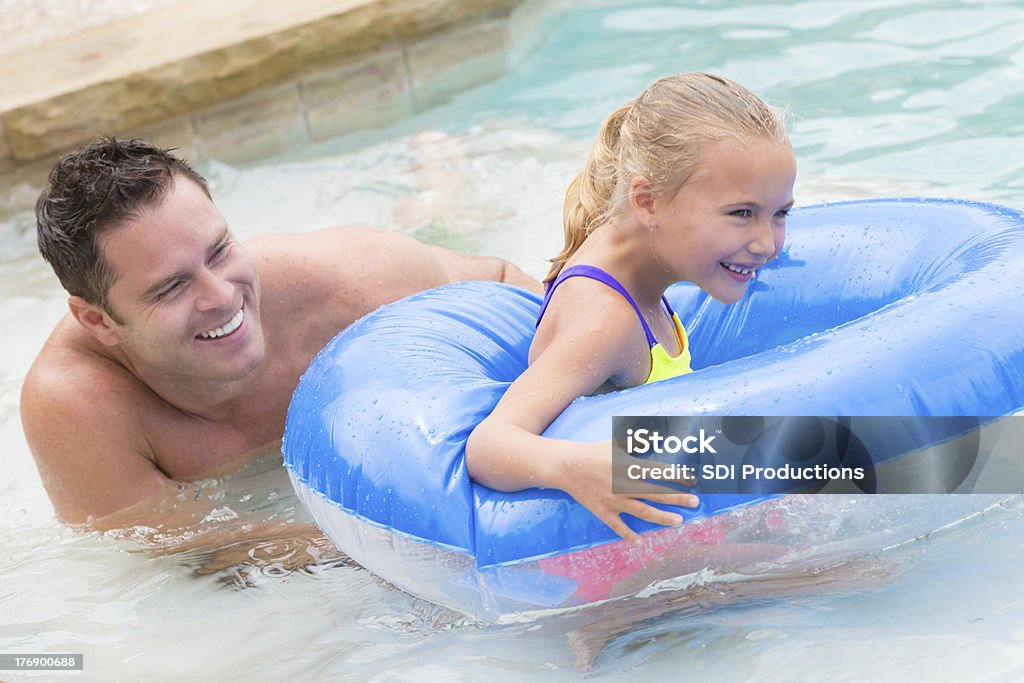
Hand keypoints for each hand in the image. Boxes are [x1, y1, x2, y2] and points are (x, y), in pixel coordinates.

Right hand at [553, 441, 698, 543]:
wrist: (566, 466)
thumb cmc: (592, 453)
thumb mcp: (615, 443)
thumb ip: (638, 441)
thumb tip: (656, 435)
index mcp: (628, 466)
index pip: (658, 471)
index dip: (677, 476)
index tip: (691, 480)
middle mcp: (624, 485)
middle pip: (656, 493)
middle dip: (677, 498)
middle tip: (695, 503)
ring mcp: (614, 501)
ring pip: (642, 511)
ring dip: (662, 517)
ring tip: (678, 521)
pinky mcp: (603, 511)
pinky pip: (619, 527)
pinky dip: (630, 535)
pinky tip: (641, 543)